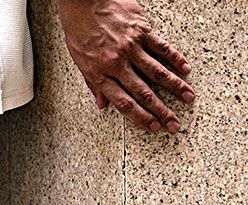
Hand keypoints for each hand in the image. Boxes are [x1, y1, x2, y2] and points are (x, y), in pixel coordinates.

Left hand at [56, 0, 194, 133]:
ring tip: (189, 98)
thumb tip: (102, 106)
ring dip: (175, 87)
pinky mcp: (141, 31)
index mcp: (101, 76)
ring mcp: (131, 48)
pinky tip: (186, 70)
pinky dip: (175, 59)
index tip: (153, 128)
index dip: (140, 118)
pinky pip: (162, 48)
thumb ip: (94, 85)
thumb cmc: (79, 33)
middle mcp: (117, 65)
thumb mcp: (80, 63)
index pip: (124, 104)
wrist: (84, 3)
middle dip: (161, 111)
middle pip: (143, 93)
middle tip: (174, 124)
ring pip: (157, 72)